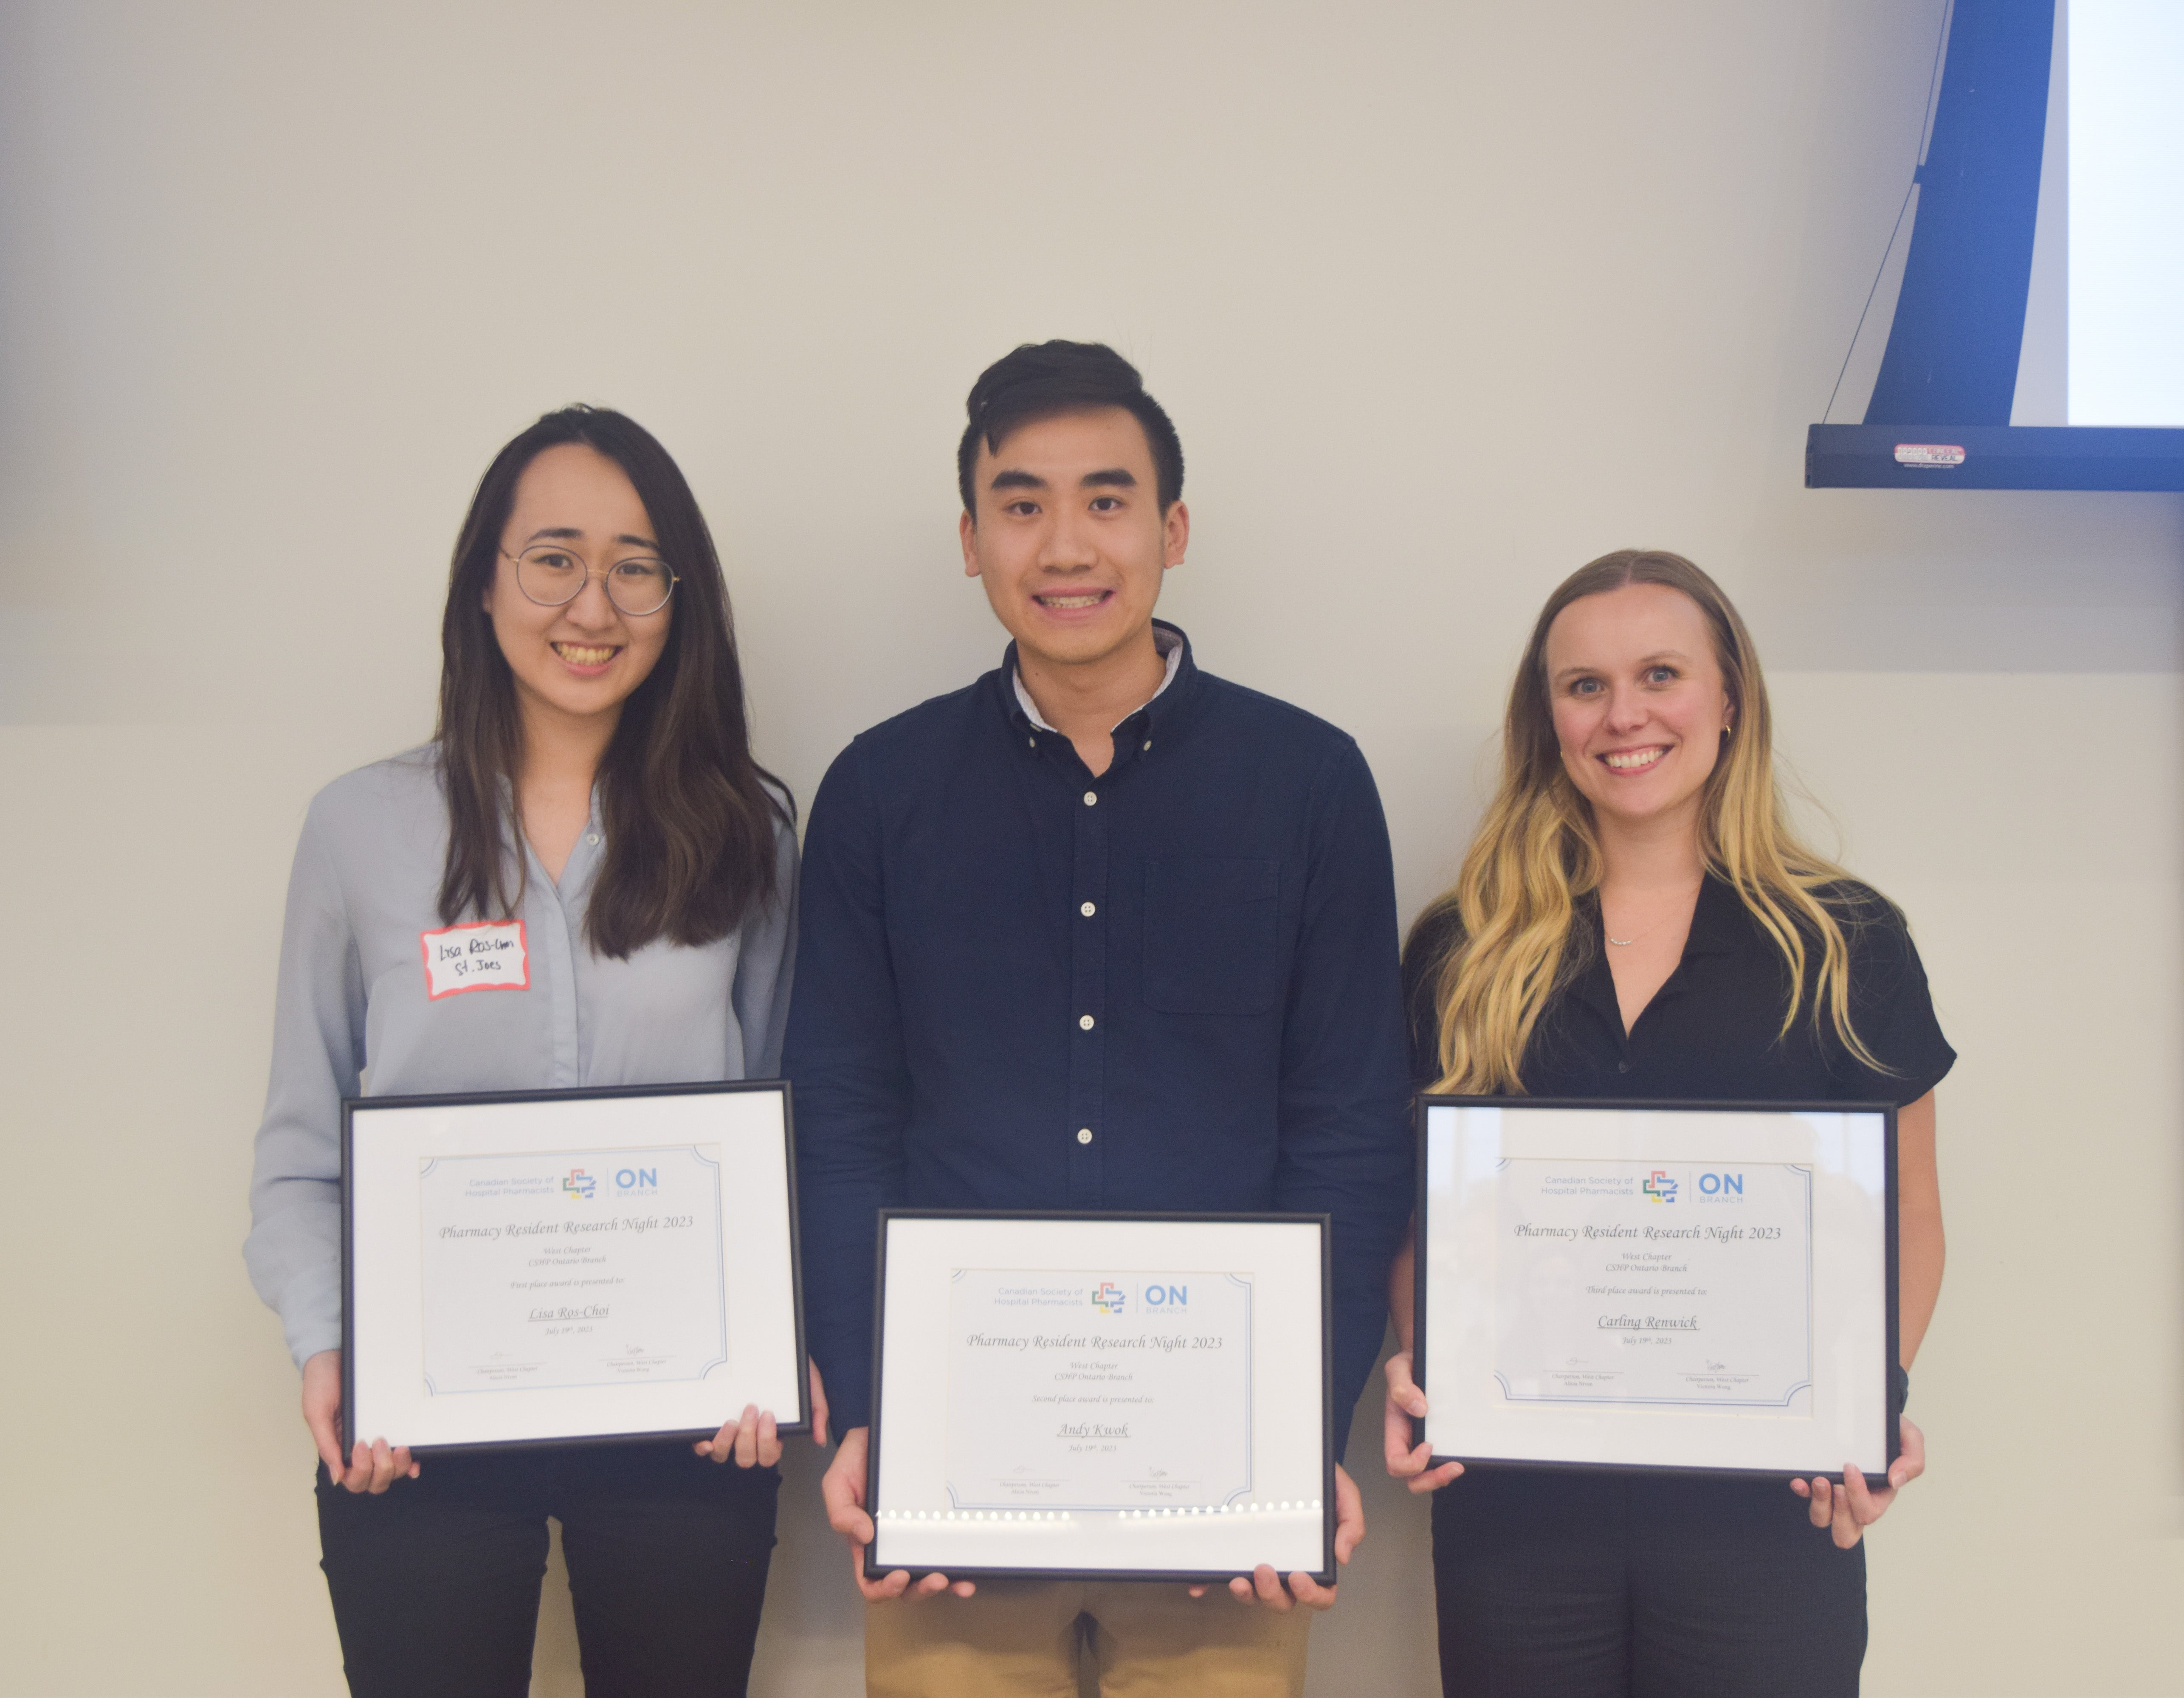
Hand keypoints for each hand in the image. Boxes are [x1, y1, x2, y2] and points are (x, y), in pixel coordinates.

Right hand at [302, 1349, 418, 1494]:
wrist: (334, 1355)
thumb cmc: (321, 1383)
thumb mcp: (317, 1413)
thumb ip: (326, 1445)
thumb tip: (338, 1477)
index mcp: (339, 1450)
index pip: (353, 1480)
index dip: (360, 1472)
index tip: (360, 1445)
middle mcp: (359, 1450)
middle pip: (374, 1482)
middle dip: (380, 1470)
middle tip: (380, 1442)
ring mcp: (376, 1440)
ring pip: (390, 1472)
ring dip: (396, 1467)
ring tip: (399, 1447)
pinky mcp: (390, 1426)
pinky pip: (402, 1455)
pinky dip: (409, 1462)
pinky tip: (414, 1460)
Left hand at [694, 1359, 832, 1463]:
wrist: (774, 1349)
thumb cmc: (793, 1371)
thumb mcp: (810, 1388)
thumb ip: (817, 1413)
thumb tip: (819, 1440)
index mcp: (772, 1434)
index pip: (769, 1455)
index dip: (767, 1441)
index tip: (768, 1414)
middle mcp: (750, 1438)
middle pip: (746, 1459)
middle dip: (748, 1438)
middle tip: (751, 1409)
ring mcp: (731, 1433)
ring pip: (723, 1456)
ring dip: (726, 1443)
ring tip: (731, 1421)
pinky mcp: (714, 1423)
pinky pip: (704, 1446)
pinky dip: (703, 1447)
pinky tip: (705, 1439)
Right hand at [823, 1426, 975, 1601]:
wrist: (881, 1435)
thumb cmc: (857, 1460)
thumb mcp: (838, 1482)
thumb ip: (841, 1512)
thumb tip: (863, 1536)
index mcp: (866, 1543)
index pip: (871, 1581)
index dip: (884, 1588)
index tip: (900, 1576)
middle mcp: (892, 1545)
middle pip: (906, 1586)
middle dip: (921, 1590)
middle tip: (938, 1579)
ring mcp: (915, 1535)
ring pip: (929, 1573)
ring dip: (946, 1584)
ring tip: (960, 1582)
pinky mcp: (934, 1521)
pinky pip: (947, 1548)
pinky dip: (959, 1563)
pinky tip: (970, 1568)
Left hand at [1186, 1464, 1362, 1609]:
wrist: (1288, 1455)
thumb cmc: (1317, 1479)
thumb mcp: (1341, 1491)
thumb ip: (1350, 1522)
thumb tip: (1342, 1556)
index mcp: (1314, 1559)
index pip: (1321, 1593)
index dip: (1312, 1595)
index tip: (1299, 1578)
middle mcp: (1287, 1566)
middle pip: (1283, 1600)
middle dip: (1273, 1595)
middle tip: (1264, 1570)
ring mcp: (1259, 1561)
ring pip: (1254, 1594)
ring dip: (1247, 1595)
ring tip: (1238, 1578)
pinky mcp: (1235, 1553)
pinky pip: (1220, 1575)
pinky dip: (1209, 1583)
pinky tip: (1199, 1585)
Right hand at [1383, 1351, 1462, 1494]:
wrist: (1424, 1360)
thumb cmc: (1409, 1366)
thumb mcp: (1398, 1369)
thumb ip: (1402, 1387)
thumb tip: (1418, 1408)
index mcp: (1395, 1429)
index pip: (1396, 1461)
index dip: (1411, 1463)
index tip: (1428, 1445)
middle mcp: (1408, 1440)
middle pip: (1412, 1478)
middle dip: (1431, 1480)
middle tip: (1452, 1467)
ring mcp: (1424, 1441)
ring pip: (1428, 1475)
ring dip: (1443, 1477)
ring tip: (1460, 1465)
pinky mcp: (1441, 1438)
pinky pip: (1443, 1460)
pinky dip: (1452, 1463)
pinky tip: (1465, 1453)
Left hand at [1791, 1416, 1924, 1547]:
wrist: (1866, 1412)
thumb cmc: (1886, 1430)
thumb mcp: (1909, 1438)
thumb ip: (1912, 1461)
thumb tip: (1895, 1481)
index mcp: (1879, 1495)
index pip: (1868, 1512)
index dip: (1857, 1495)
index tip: (1850, 1466)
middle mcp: (1855, 1500)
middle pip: (1846, 1532)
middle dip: (1839, 1512)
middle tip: (1836, 1484)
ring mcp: (1834, 1494)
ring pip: (1822, 1519)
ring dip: (1819, 1503)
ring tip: (1819, 1480)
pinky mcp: (1816, 1482)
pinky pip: (1805, 1497)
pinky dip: (1801, 1491)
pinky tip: (1799, 1480)